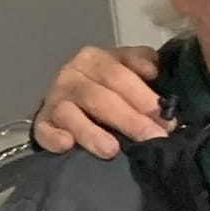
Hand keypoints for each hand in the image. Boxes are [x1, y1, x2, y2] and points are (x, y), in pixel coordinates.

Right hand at [32, 45, 166, 158]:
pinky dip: (53, 137)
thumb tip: (154, 70)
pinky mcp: (42, 122)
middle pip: (99, 97)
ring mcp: (54, 99)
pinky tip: (67, 145)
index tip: (167, 120)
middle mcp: (72, 75)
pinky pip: (43, 130)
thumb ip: (143, 63)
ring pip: (70, 114)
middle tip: (153, 139)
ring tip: (111, 150)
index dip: (144, 98)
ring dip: (91, 133)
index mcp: (96, 59)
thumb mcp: (130, 68)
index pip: (119, 76)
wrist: (78, 100)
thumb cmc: (115, 87)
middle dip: (129, 120)